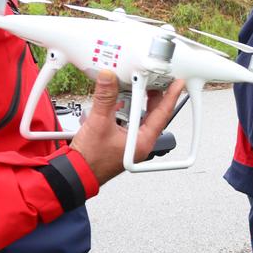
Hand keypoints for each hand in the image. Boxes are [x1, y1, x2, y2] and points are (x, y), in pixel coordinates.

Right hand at [69, 71, 186, 183]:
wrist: (76, 173)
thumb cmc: (91, 160)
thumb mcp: (99, 123)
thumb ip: (105, 98)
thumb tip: (109, 79)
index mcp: (142, 141)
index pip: (162, 115)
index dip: (170, 97)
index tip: (176, 84)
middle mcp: (139, 143)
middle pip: (152, 114)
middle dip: (152, 95)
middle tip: (153, 79)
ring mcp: (130, 142)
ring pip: (137, 116)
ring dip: (134, 102)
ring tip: (132, 87)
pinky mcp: (119, 140)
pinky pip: (126, 121)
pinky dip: (122, 110)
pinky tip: (115, 102)